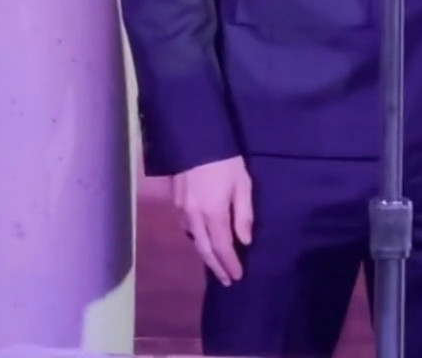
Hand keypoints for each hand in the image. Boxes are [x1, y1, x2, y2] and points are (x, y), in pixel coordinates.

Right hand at [173, 155, 252, 285]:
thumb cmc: (226, 161)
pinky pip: (187, 229)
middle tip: (227, 280)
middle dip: (217, 267)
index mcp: (213, 213)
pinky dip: (197, 240)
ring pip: (194, 241)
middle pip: (206, 250)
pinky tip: (204, 241)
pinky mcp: (176, 203)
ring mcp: (182, 211)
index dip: (230, 264)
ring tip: (217, 264)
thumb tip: (244, 241)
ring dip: (206, 255)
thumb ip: (243, 214)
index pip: (223, 247)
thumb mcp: (243, 185)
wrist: (194, 141)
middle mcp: (194, 217)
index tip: (237, 276)